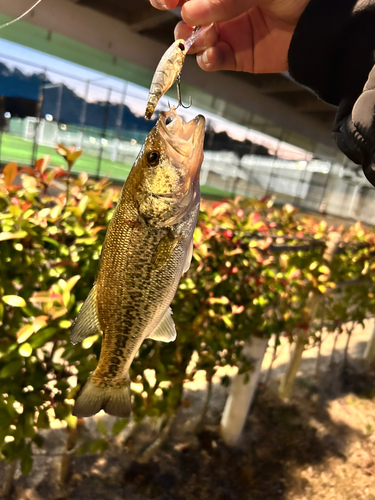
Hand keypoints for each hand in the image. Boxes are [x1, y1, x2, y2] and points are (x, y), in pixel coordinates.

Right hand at [150, 0, 309, 72]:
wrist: (319, 25)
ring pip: (194, 39)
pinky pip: (212, 60)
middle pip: (187, 14)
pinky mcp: (236, 56)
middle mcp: (222, 7)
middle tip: (181, 22)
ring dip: (191, 40)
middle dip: (179, 19)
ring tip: (204, 38)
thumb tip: (189, 13)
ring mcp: (227, 32)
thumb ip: (224, 0)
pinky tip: (213, 54)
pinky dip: (207, 59)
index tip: (165, 2)